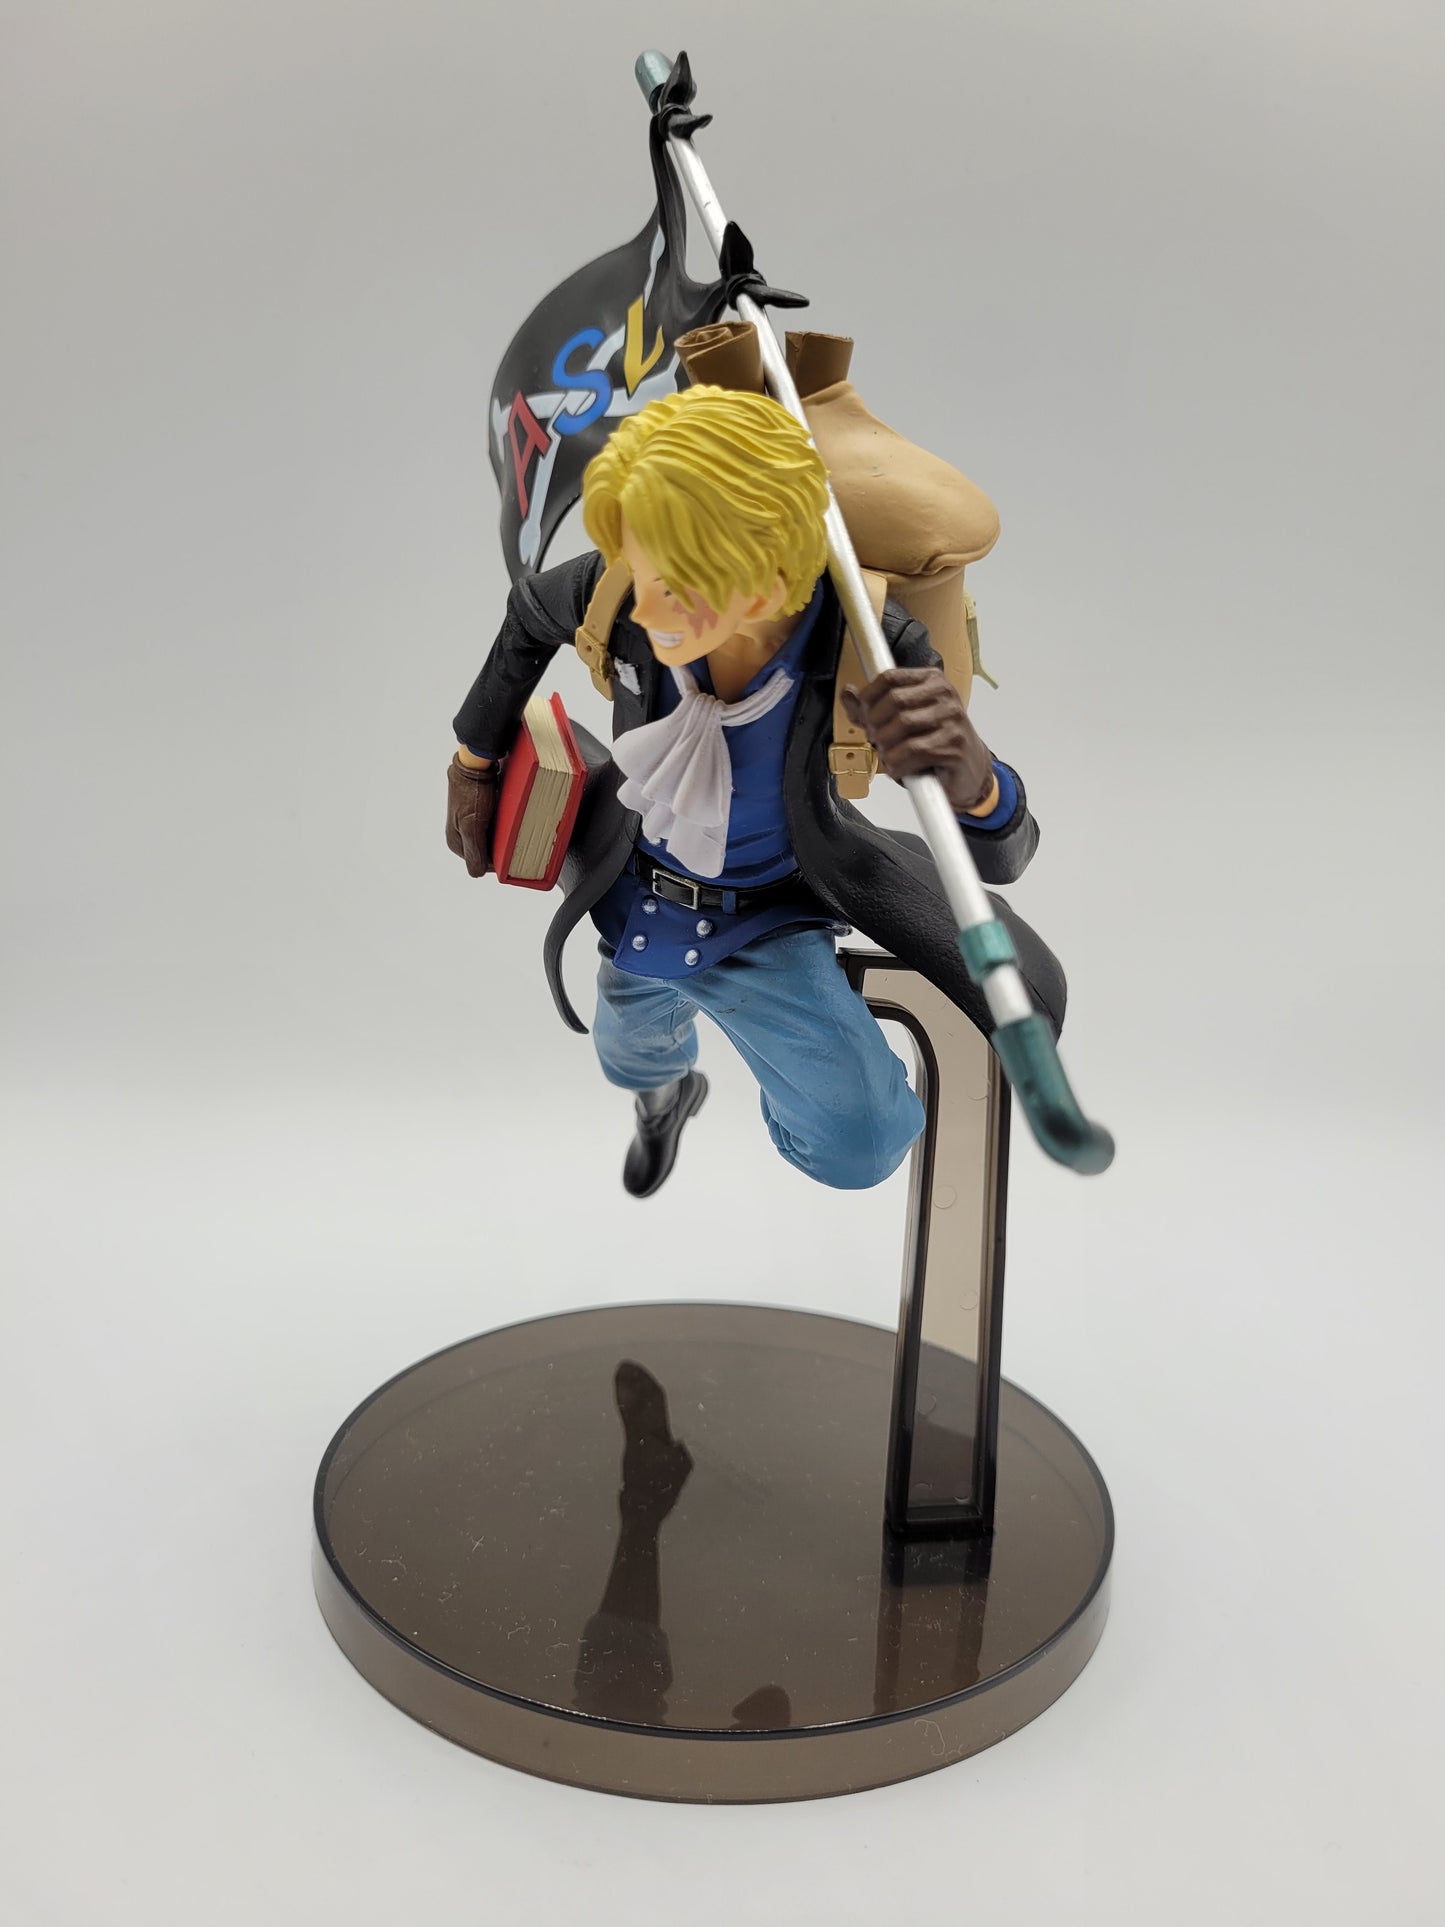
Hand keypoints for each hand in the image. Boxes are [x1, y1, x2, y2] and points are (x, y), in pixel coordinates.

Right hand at [446, 754, 498, 875]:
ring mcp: (465, 825)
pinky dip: (498, 826)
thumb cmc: (472, 792)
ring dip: (499, 836)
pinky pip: (489, 828)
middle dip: (498, 847)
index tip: (507, 848)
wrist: (473, 765)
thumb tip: (477, 874)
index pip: (481, 865)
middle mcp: (458, 836)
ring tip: (506, 824)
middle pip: (485, 853)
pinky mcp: (473, 815)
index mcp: (455, 843)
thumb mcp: (473, 825)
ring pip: (489, 841)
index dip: (497, 859)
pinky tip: (503, 818)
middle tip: (508, 834)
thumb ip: (475, 851)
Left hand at [841, 667, 995, 814]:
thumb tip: (847, 693)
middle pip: (894, 701)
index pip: (890, 677)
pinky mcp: (954, 745)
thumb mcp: (901, 721)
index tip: (864, 715)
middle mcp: (945, 695)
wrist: (969, 770)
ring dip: (886, 746)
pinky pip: (913, 751)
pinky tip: (900, 768)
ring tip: (889, 755)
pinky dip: (898, 763)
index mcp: (932, 680)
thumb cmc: (934, 743)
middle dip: (876, 725)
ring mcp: (953, 719)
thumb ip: (873, 708)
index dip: (868, 697)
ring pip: (902, 726)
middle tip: (876, 740)